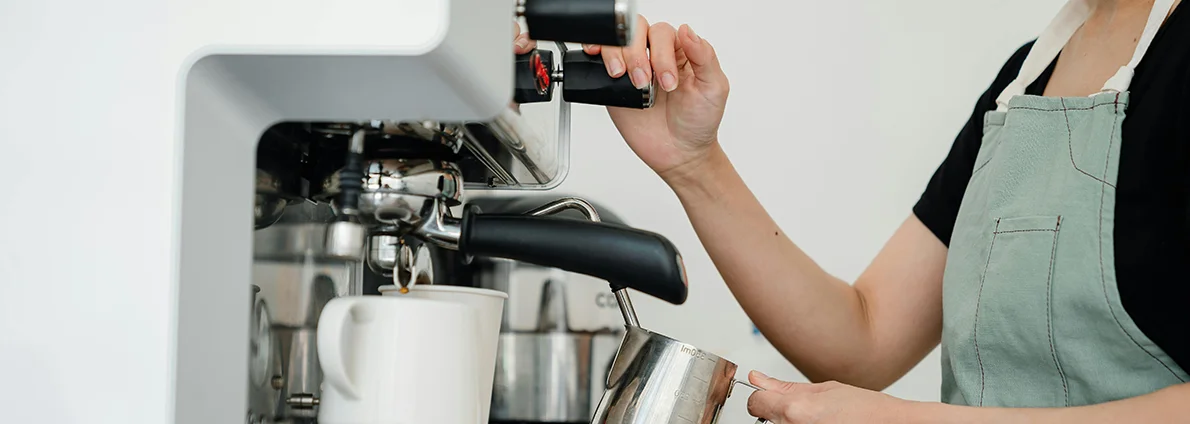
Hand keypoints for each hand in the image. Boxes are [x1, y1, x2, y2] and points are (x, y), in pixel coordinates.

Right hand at [512, 18, 729, 181]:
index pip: (662, 33)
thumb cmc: (699, 121)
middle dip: (636, 55)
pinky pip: (599, 61)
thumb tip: (687, 30)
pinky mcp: (614, 85)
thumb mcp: (714, 88)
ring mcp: (632, 68)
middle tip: (643, 83)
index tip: (668, 83)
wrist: (679, 153)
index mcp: (680, 51)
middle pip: (635, 31)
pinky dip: (595, 52)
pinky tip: (596, 58)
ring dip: (615, 54)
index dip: (661, 54)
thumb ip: (705, 56)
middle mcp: (654, 55)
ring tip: (622, 77)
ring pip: (615, 41)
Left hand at [746, 371, 909, 423]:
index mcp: (796, 411)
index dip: (764, 398)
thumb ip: (785, 387)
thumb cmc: (867, 411)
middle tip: (805, 413)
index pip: (755, 403)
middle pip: (764, 420)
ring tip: (817, 422)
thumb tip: (757, 378)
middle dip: (779, 414)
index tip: (772, 398)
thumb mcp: (825, 390)